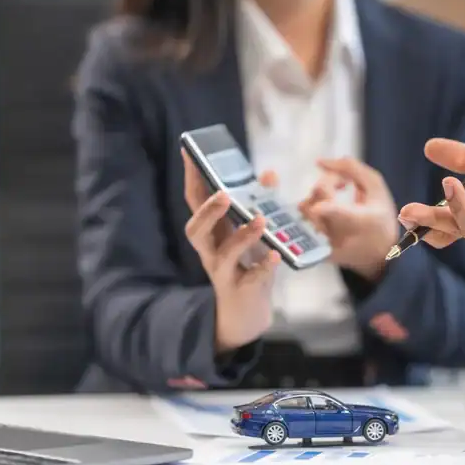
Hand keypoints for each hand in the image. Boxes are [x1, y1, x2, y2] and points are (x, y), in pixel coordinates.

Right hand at [182, 149, 280, 353]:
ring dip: (241, 237)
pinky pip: (251, 279)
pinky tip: (275, 256)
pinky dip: (262, 267)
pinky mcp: (241, 290)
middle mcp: (211, 252)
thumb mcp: (254, 234)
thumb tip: (269, 172)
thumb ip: (260, 203)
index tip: (189, 151)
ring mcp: (224, 273)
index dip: (192, 177)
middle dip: (207, 212)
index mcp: (213, 233)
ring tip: (260, 221)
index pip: (196, 202)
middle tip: (224, 195)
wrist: (247, 313)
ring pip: (223, 255)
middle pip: (196, 230)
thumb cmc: (248, 266)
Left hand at [298, 157, 398, 281]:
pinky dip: (310, 210)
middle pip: (318, 198)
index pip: (339, 214)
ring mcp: (324, 244)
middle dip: (328, 181)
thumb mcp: (377, 188)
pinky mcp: (314, 249)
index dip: (327, 209)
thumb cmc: (379, 218)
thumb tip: (320, 162)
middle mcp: (338, 235)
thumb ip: (352, 169)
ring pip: (305, 208)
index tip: (319, 207)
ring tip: (335, 197)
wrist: (378, 254)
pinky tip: (326, 210)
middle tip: (344, 183)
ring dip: (317, 195)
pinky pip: (302, 222)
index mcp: (359, 221)